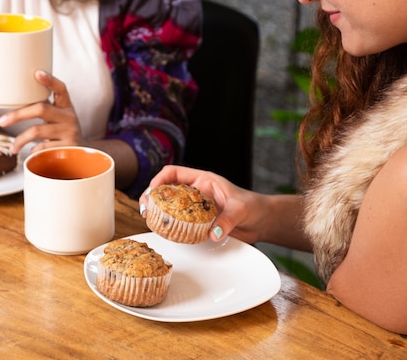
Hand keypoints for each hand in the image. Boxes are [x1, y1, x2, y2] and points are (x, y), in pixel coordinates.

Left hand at [0, 70, 85, 153]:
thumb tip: (13, 99)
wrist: (81, 156)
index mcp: (66, 106)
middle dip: (18, 115)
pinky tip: (32, 152)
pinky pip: (42, 147)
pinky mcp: (67, 148)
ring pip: (37, 131)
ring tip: (13, 147)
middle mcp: (70, 117)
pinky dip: (33, 150)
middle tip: (1, 121)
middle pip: (41, 109)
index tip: (37, 73)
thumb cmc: (62, 134)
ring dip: (20, 139)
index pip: (61, 89)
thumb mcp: (58, 119)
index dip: (50, 80)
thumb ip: (44, 110)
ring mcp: (70, 132)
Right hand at [139, 165, 264, 243]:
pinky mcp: (198, 221)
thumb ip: (227, 220)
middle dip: (151, 196)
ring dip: (157, 211)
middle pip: (166, 188)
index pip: (173, 173)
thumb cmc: (253, 207)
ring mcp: (195, 206)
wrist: (261, 221)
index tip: (152, 193)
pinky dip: (169, 224)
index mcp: (203, 179)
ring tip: (149, 220)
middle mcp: (196, 191)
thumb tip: (213, 232)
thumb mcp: (240, 210)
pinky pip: (178, 220)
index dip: (159, 180)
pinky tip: (165, 232)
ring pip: (170, 205)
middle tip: (144, 210)